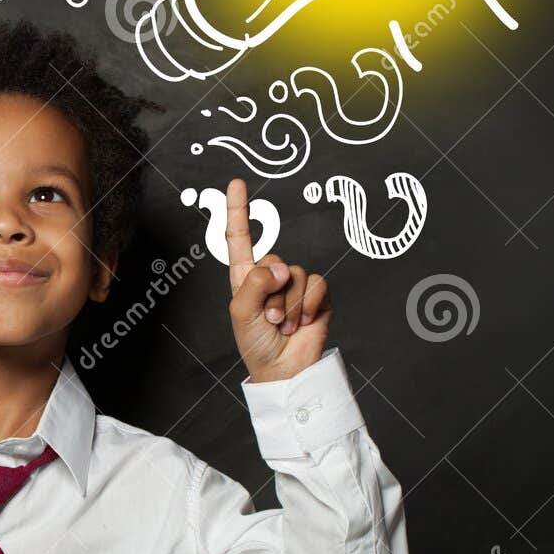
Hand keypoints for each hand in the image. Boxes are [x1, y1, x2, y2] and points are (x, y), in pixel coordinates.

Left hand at [224, 178, 331, 382]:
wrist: (283, 370)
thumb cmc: (255, 343)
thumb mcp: (242, 312)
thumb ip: (255, 284)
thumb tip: (281, 267)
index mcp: (246, 276)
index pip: (240, 238)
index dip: (237, 210)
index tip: (235, 183)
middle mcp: (271, 276)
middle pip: (275, 260)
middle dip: (271, 293)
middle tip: (267, 318)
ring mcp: (295, 286)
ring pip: (297, 274)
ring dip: (289, 305)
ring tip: (282, 325)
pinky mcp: (318, 296)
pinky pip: (317, 285)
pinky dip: (308, 305)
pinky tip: (302, 322)